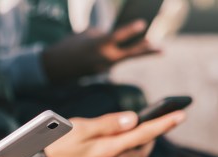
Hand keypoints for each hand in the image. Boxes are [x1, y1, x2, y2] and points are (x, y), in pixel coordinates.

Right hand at [41, 19, 159, 82]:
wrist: (55, 67)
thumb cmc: (69, 45)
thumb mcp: (86, 34)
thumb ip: (103, 34)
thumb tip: (116, 37)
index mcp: (97, 45)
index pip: (117, 36)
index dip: (130, 29)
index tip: (143, 23)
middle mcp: (103, 58)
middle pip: (129, 53)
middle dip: (146, 50)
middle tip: (162, 48)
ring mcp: (104, 68)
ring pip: (125, 57)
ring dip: (139, 51)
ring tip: (158, 49)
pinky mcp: (101, 72)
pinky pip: (114, 61)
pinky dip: (119, 54)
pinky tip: (125, 49)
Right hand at [44, 111, 184, 156]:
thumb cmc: (54, 144)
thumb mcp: (78, 127)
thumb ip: (108, 123)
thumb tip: (134, 119)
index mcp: (107, 150)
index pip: (144, 134)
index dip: (164, 124)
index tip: (182, 114)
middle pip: (142, 150)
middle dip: (151, 137)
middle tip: (152, 124)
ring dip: (139, 149)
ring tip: (135, 137)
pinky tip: (117, 153)